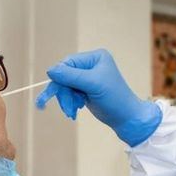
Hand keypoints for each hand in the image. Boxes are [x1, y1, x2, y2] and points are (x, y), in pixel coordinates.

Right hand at [36, 49, 161, 145]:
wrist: (125, 117)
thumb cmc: (114, 98)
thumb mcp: (93, 84)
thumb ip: (71, 76)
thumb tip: (50, 70)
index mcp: (95, 57)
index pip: (69, 62)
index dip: (60, 76)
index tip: (55, 91)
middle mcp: (90, 64)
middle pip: (65, 75)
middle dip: (64, 91)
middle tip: (66, 106)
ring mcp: (87, 77)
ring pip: (65, 85)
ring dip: (66, 99)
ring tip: (72, 110)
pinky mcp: (84, 89)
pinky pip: (68, 93)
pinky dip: (69, 102)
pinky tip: (75, 110)